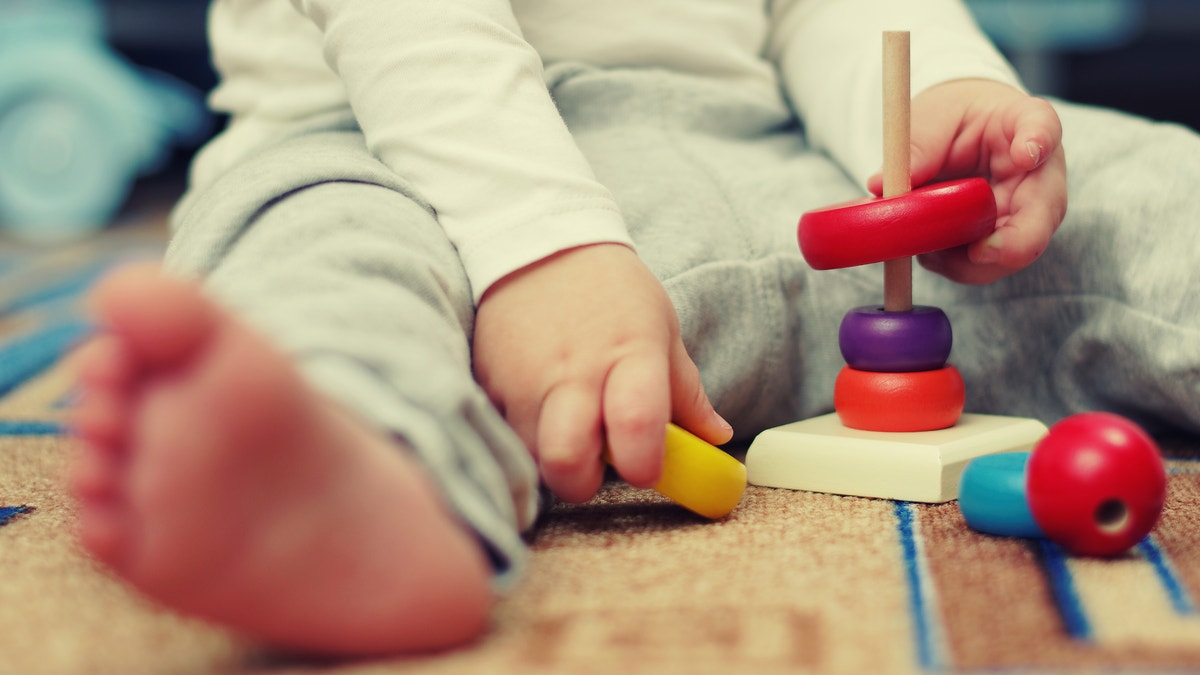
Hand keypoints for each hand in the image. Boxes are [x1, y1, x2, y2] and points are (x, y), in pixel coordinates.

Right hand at [472, 244, 732, 502]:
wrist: (539, 243)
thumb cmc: (612, 291)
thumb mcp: (660, 328)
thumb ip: (685, 391)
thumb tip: (717, 437)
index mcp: (630, 355)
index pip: (637, 426)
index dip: (644, 465)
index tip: (645, 468)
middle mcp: (573, 371)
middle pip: (568, 462)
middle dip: (583, 481)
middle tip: (594, 463)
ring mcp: (523, 378)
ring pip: (532, 456)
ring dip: (551, 455)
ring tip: (567, 425)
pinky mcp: (487, 380)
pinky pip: (503, 432)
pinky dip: (523, 432)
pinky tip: (538, 404)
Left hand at [867, 79, 1066, 284]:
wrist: (963, 138)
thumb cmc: (953, 120)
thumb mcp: (931, 117)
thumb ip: (917, 145)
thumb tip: (883, 185)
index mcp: (1023, 124)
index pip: (1042, 127)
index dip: (1038, 141)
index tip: (1024, 153)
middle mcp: (1037, 174)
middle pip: (1044, 212)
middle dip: (1016, 242)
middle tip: (980, 253)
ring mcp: (1027, 213)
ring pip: (1015, 252)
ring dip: (970, 262)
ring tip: (927, 249)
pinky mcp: (1004, 241)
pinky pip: (984, 266)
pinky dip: (954, 266)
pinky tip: (929, 251)